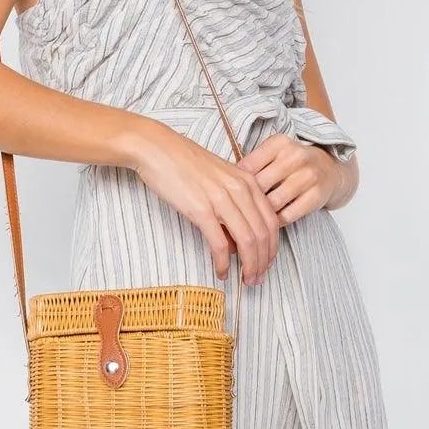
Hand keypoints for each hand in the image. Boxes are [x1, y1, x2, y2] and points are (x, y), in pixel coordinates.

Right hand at [126, 122, 281, 284]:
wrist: (156, 148)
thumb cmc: (184, 164)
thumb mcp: (219, 178)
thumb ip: (234, 204)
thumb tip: (236, 240)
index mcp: (247, 182)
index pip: (271, 221)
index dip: (272, 248)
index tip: (266, 264)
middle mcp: (239, 190)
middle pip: (262, 235)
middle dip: (262, 262)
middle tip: (256, 279)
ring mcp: (221, 199)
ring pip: (247, 241)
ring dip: (249, 266)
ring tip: (244, 280)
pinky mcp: (200, 209)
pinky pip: (219, 243)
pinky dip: (223, 262)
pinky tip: (220, 272)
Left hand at [235, 134, 342, 225]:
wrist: (330, 170)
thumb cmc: (292, 165)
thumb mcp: (273, 155)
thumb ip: (251, 166)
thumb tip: (223, 186)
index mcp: (279, 143)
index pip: (247, 167)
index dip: (235, 186)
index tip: (230, 196)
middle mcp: (295, 156)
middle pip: (259, 186)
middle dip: (246, 202)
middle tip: (237, 213)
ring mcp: (308, 176)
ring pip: (273, 202)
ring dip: (261, 214)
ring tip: (253, 218)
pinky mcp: (316, 196)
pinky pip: (287, 215)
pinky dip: (275, 221)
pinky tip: (270, 222)